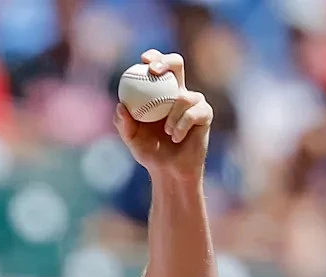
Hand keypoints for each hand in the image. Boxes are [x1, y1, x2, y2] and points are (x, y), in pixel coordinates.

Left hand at [114, 50, 213, 179]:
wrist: (169, 169)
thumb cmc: (149, 152)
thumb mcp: (131, 139)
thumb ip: (123, 123)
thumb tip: (120, 105)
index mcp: (158, 93)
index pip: (157, 67)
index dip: (153, 57)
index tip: (143, 60)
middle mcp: (177, 92)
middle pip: (177, 64)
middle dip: (167, 61)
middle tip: (155, 71)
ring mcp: (193, 102)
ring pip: (183, 96)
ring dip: (172, 116)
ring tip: (167, 133)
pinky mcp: (205, 113)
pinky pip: (193, 112)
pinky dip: (181, 126)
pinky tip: (176, 137)